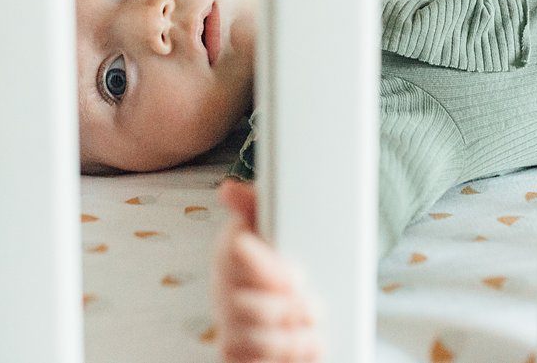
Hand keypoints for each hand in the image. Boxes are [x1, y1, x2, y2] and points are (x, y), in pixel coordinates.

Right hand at [212, 178, 321, 362]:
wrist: (281, 295)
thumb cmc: (277, 254)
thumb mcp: (271, 222)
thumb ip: (256, 203)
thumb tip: (228, 190)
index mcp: (229, 255)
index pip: (234, 257)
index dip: (268, 269)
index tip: (295, 276)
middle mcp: (223, 293)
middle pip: (249, 307)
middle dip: (288, 310)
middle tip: (313, 307)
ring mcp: (229, 326)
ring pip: (255, 341)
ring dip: (291, 340)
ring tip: (312, 333)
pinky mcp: (237, 353)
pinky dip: (285, 361)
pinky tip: (303, 349)